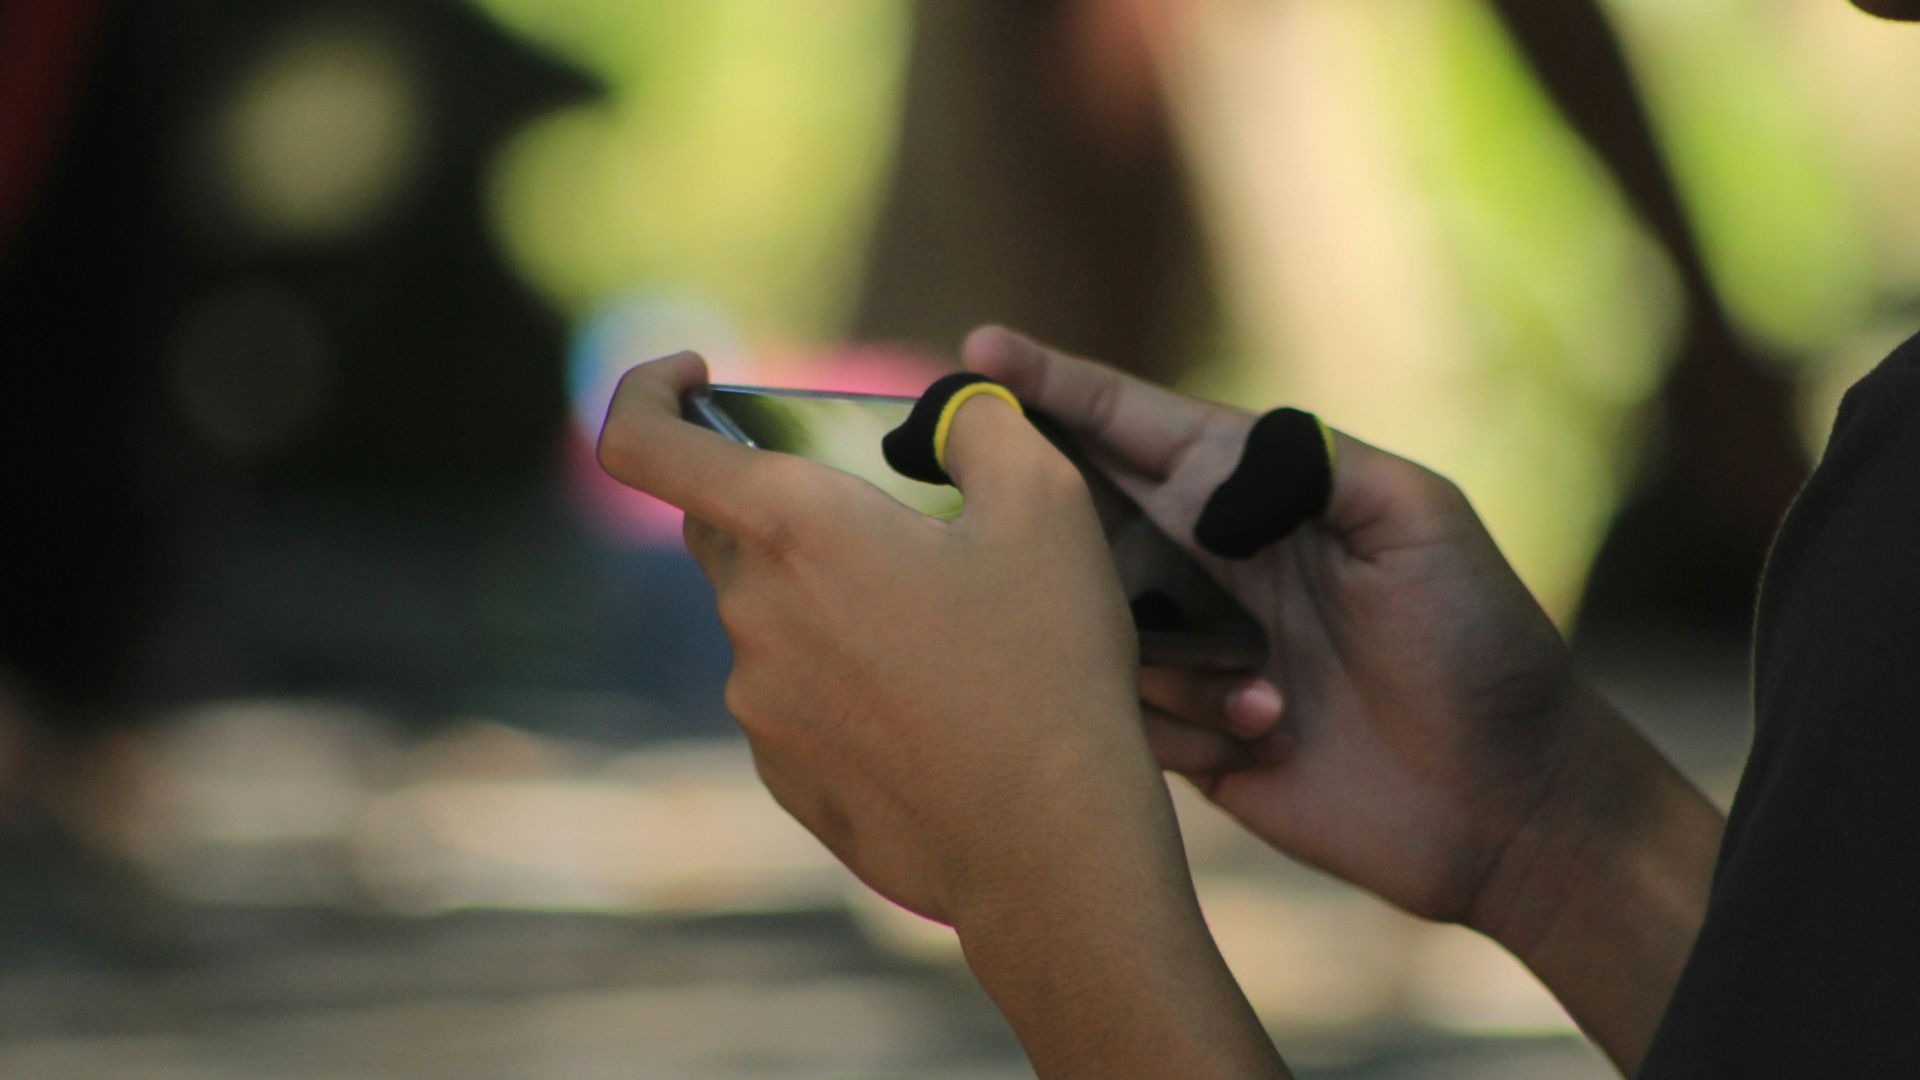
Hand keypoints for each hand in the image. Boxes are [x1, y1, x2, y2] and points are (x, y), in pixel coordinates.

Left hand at [595, 351, 1176, 925]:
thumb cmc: (1047, 665)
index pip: (639, 443)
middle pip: (725, 527)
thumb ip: (981, 424)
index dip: (645, 391)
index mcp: (794, 530)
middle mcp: (751, 615)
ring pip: (767, 616)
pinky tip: (928, 706)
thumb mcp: (1047, 506)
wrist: (1049, 843)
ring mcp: (758, 705)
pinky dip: (840, 679)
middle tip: (892, 527)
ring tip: (940, 635)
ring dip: (827, 601)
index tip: (697, 377)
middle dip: (788, 507)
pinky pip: (792, 695)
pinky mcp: (782, 774)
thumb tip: (951, 412)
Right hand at [965, 327, 1693, 930]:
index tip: (982, 352)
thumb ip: (1313, 464)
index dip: (1060, 388)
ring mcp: (1193, 651)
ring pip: (1088, 620)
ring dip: (1153, 649)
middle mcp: (1208, 564)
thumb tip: (1202, 468)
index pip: (1139, 428)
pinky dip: (1180, 720)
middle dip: (1034, 497)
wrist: (1508, 804)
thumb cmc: (1482, 645)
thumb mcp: (1420, 521)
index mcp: (1256, 498)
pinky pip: (1123, 714)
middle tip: (982, 493)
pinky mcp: (1187, 737)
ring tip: (1267, 684)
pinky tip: (1269, 735)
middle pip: (1083, 511)